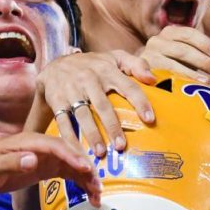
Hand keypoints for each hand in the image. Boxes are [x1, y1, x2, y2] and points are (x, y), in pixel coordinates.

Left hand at [0, 131, 100, 204]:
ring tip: (98, 196)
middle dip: (87, 170)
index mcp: (30, 142)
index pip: (57, 146)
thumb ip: (13, 162)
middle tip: (99, 187)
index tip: (87, 169)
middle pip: (70, 155)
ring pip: (72, 166)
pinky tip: (89, 194)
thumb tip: (33, 160)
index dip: (73, 157)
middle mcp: (41, 147)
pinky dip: (80, 183)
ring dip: (87, 179)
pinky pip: (67, 174)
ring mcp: (44, 158)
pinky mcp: (43, 168)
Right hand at [34, 51, 155, 156]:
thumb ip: (136, 64)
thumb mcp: (115, 57)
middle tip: (121, 146)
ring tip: (100, 152)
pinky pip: (62, 121)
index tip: (150, 119)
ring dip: (91, 134)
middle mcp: (89, 79)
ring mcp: (71, 90)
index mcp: (107, 70)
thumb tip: (152, 79)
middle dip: (112, 126)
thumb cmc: (94, 65)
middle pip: (103, 105)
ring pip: (82, 115)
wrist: (56, 64)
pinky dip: (69, 138)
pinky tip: (77, 152)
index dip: (140, 102)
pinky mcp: (56, 100)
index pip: (128, 87)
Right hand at [140, 25, 209, 82]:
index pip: (188, 34)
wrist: (145, 74)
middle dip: (203, 60)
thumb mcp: (184, 54)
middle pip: (182, 49)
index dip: (204, 42)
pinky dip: (176, 82)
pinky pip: (161, 77)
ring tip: (206, 82)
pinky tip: (186, 88)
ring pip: (172, 64)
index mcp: (170, 32)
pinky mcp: (143, 72)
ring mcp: (149, 56)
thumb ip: (198, 53)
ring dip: (192, 74)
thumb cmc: (173, 63)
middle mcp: (157, 41)